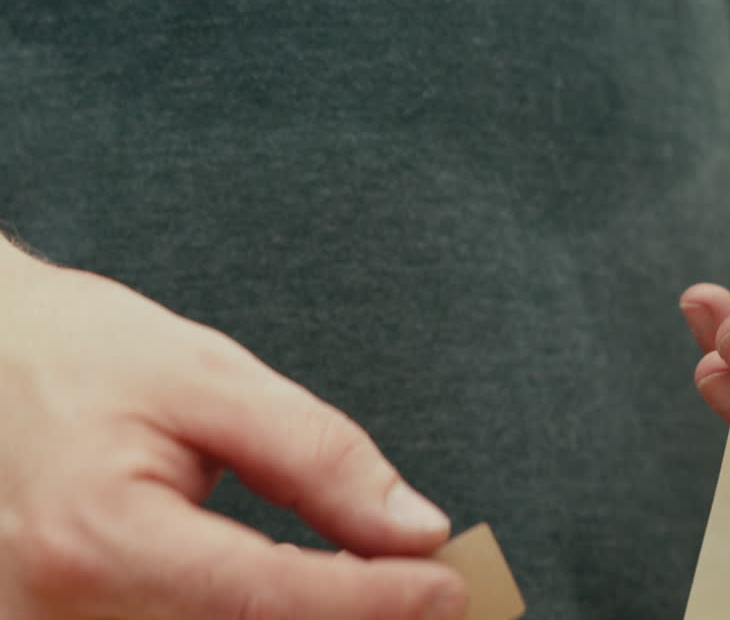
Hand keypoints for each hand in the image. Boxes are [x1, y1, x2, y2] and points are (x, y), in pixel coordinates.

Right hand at [0, 250, 465, 618]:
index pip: (267, 599)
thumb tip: (413, 529)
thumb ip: (319, 457)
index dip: (374, 602)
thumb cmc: (80, 357)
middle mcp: (59, 618)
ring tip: (382, 588)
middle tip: (431, 590)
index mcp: (96, 539)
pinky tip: (311, 597)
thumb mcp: (210, 379)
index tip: (449, 584)